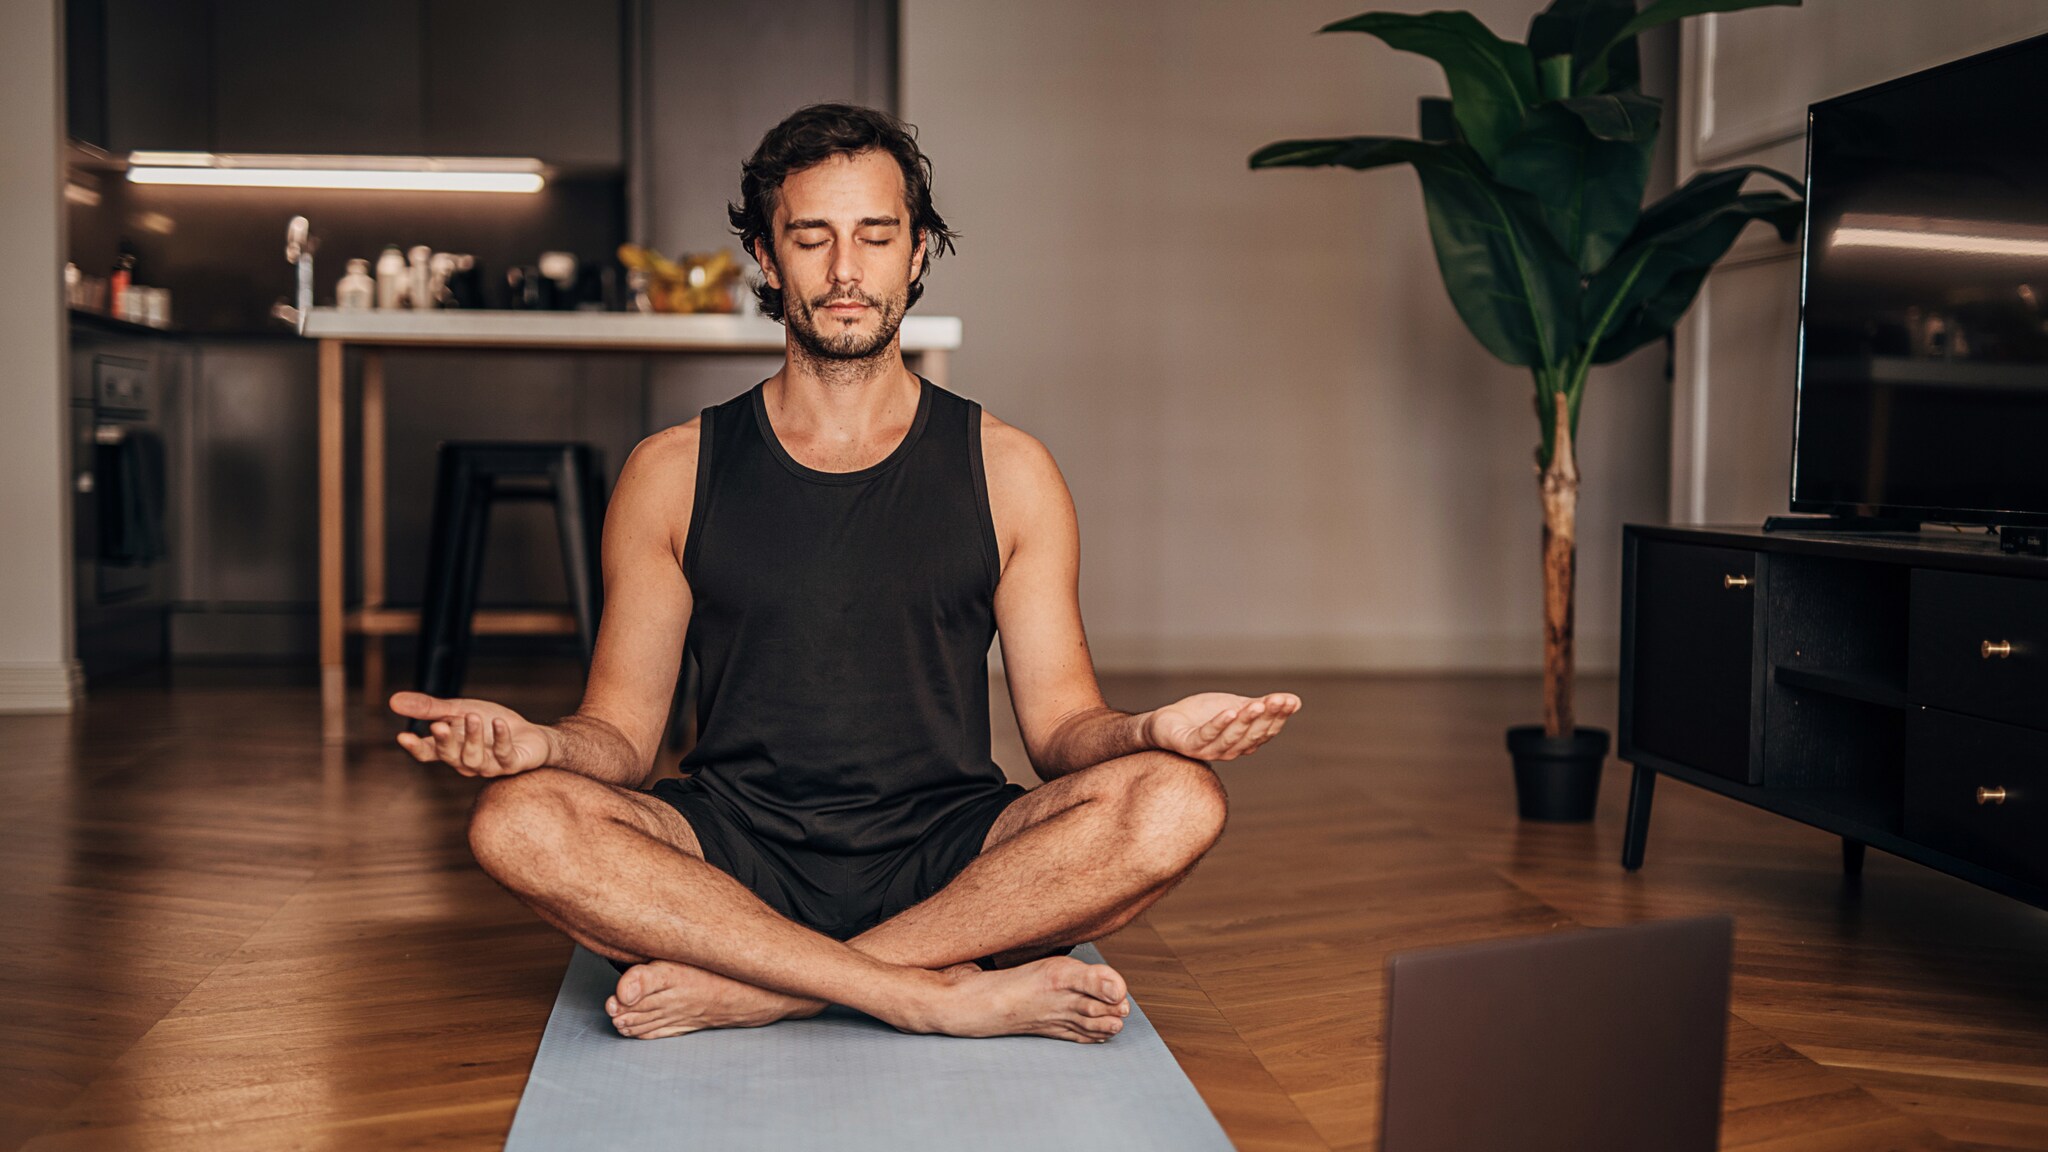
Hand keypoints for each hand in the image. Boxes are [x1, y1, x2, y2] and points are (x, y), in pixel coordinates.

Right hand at [389, 691, 550, 776]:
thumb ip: (430, 708)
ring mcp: (489, 766)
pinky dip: (500, 738)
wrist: (530, 736)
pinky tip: (499, 723)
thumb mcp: (459, 710)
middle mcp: (466, 761)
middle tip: (439, 725)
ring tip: (473, 716)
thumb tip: (393, 701)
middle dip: (444, 741)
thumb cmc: (491, 724)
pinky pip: (504, 755)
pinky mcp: (511, 764)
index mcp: (451, 749)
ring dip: (473, 737)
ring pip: (474, 758)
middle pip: (450, 756)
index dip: (416, 747)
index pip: (428, 753)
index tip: (402, 736)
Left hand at [1143, 691, 1301, 760]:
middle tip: (1277, 700)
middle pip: (1252, 735)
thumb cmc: (1202, 716)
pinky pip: (1207, 736)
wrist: (1166, 722)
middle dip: (1267, 716)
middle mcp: (1230, 750)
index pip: (1266, 730)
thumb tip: (1295, 702)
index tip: (1289, 700)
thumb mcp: (1236, 706)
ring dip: (1246, 721)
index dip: (1279, 716)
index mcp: (1244, 742)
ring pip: (1232, 737)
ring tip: (1257, 704)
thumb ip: (1263, 705)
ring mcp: (1210, 750)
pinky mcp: (1189, 746)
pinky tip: (1229, 711)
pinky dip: (1219, 724)